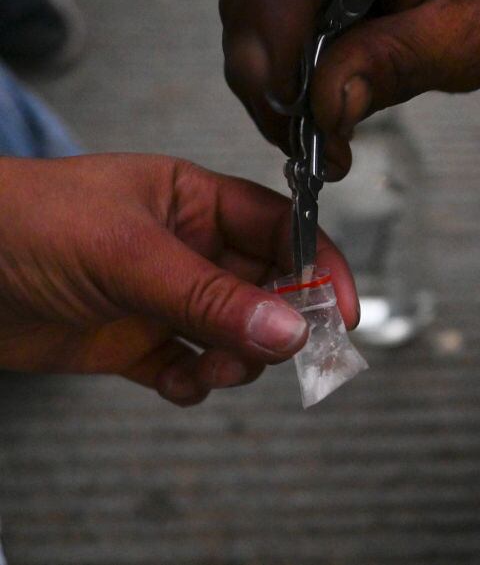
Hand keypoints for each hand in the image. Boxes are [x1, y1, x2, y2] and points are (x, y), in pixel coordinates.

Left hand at [0, 154, 357, 405]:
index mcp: (196, 201)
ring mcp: (162, 296)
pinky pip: (189, 366)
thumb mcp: (128, 255)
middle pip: (268, 288)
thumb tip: (291, 330)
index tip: (341, 313)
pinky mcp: (133, 340)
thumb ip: (211, 297)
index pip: (282, 229)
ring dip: (236, 360)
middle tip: (274, 355)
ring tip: (208, 370)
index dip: (320, 265)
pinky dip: (193, 383)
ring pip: (235, 334)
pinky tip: (174, 381)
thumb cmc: (20, 223)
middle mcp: (188, 247)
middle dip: (278, 325)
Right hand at [218, 0, 479, 176]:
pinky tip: (316, 76)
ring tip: (325, 116)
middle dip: (274, 87)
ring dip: (274, 76)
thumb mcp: (468, 27)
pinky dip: (274, 55)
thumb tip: (327, 110)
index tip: (303, 131)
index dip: (281, 64)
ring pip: (239, 11)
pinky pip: (244, 9)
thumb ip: (399, 64)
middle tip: (315, 148)